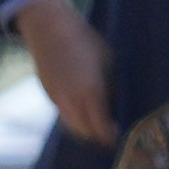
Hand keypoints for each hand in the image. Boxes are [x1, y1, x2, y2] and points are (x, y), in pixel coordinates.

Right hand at [15, 0, 116, 145]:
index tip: (119, 138)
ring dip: (86, 131)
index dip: (110, 136)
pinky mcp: (50, 96)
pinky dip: (76, 120)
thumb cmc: (84, 40)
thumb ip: (110, 87)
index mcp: (90, 91)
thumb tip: (116, 106)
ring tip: (99, 128)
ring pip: (72, 126)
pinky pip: (64, 115)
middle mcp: (71, 100)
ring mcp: (58, 99)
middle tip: (111, 137)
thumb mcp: (107, 61)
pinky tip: (85, 113)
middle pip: (85, 132)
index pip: (100, 126)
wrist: (49, 29)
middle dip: (98, 137)